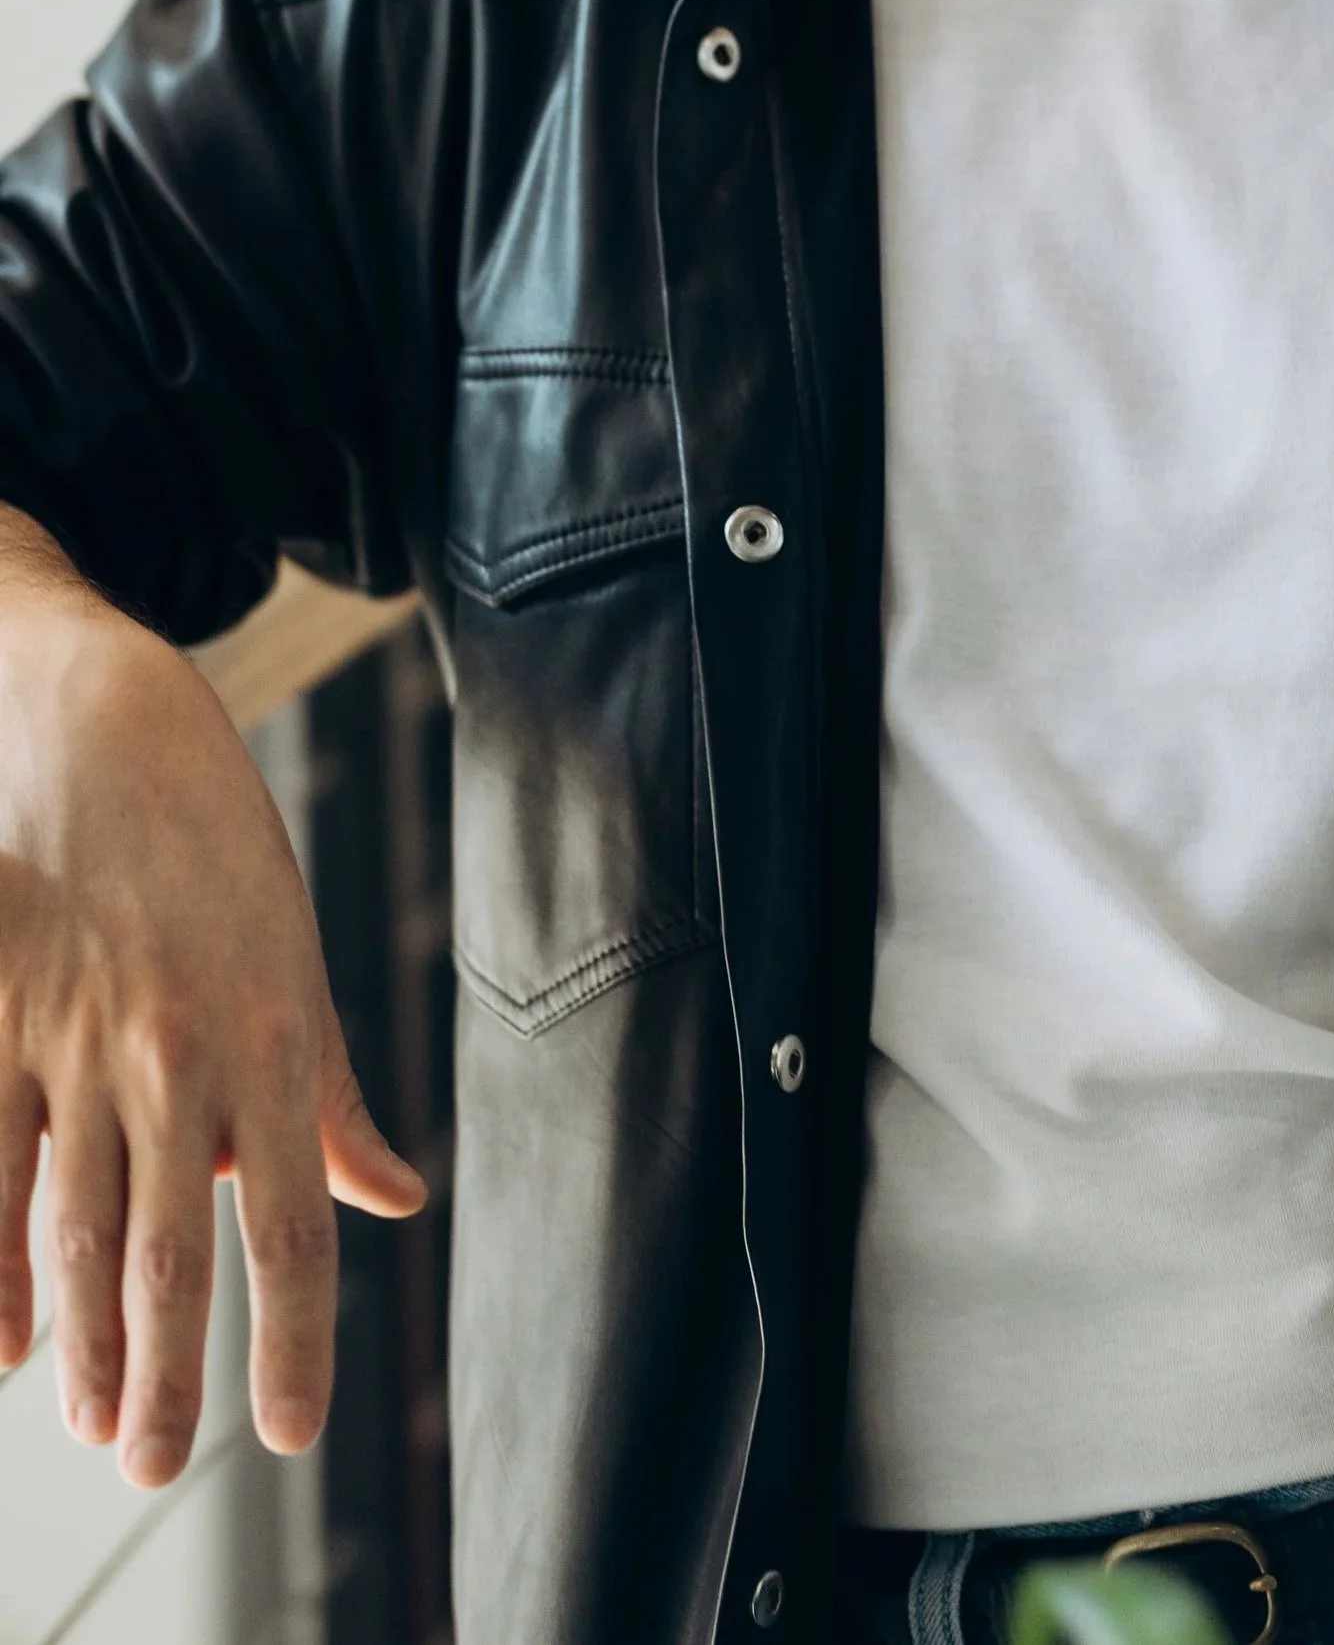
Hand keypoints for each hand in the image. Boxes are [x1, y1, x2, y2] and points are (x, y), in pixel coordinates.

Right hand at [0, 508, 424, 1485]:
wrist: (102, 725)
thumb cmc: (214, 851)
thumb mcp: (295, 960)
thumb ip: (332, 1097)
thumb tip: (394, 1196)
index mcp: (274, 1037)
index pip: (293, 1223)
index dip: (292, 1338)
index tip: (287, 1433)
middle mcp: (180, 1051)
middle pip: (170, 1249)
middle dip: (166, 1375)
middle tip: (157, 1470)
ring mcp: (77, 1039)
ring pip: (78, 1224)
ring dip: (85, 1342)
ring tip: (92, 1427)